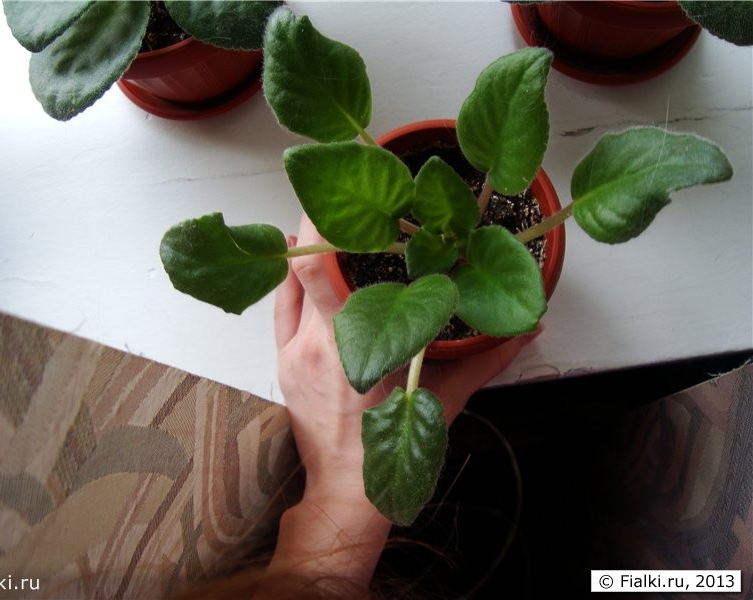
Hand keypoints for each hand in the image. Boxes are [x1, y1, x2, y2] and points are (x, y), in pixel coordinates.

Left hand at [275, 215, 540, 497]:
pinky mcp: (280, 362)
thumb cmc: (391, 449)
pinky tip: (302, 260)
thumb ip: (487, 359)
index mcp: (350, 345)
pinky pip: (279, 306)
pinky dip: (291, 279)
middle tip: (345, 200)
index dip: (324, 225)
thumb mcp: (445, 401)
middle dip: (322, 226)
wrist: (346, 492)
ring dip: (306, 250)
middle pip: (302, 265)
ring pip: (289, 282)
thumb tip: (526, 330)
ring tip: (331, 225)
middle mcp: (312, 342)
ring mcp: (290, 352)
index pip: (320, 268)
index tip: (343, 196)